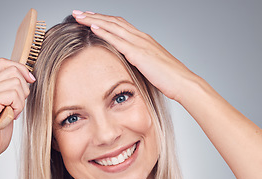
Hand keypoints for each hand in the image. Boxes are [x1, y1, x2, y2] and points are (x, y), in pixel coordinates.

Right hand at [0, 58, 34, 166]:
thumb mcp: (7, 109)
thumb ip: (12, 93)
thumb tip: (28, 80)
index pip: (5, 63)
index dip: (21, 69)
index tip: (31, 81)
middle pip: (14, 71)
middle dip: (24, 89)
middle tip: (17, 107)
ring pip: (16, 82)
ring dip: (20, 101)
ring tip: (12, 114)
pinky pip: (13, 94)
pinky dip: (17, 107)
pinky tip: (9, 118)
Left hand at [72, 11, 201, 101]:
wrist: (183, 83)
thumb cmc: (169, 78)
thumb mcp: (150, 66)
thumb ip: (139, 61)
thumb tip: (129, 64)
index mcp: (143, 40)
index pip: (119, 25)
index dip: (103, 20)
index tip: (89, 18)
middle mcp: (140, 37)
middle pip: (113, 21)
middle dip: (94, 16)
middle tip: (78, 12)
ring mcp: (140, 44)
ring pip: (112, 26)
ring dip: (94, 20)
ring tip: (79, 16)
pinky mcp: (138, 53)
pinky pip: (117, 40)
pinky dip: (104, 32)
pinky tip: (92, 27)